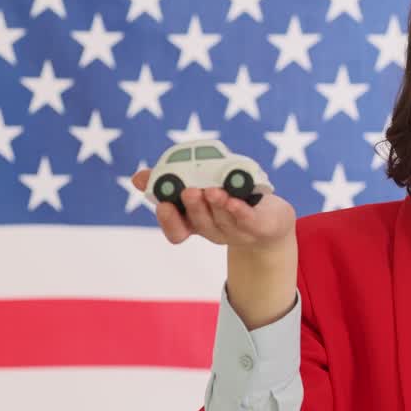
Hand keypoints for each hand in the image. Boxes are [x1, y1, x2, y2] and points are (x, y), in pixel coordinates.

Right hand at [130, 168, 296, 250]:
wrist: (272, 217)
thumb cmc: (231, 198)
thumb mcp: (202, 187)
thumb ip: (171, 181)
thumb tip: (138, 178)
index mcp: (197, 222)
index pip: (176, 231)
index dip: (168, 220)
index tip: (162, 204)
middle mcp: (214, 230)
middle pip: (200, 222)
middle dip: (193, 207)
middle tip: (189, 191)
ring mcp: (238, 232)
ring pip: (223, 220)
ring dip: (217, 205)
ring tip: (213, 190)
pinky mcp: (260, 226)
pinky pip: (248, 220)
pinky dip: (239, 210)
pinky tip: (234, 199)